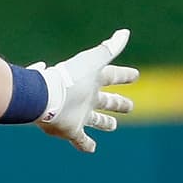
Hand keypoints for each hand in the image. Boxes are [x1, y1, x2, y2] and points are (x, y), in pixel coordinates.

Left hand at [32, 28, 139, 152]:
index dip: (124, 75)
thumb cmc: (70, 78)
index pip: (112, 76)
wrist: (46, 97)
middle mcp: (86, 97)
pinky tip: (91, 149)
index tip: (136, 75)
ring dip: (105, 123)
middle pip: (106, 101)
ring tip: (113, 125)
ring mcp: (79, 115)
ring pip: (96, 120)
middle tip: (130, 106)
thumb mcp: (92, 61)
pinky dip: (86, 145)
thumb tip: (125, 32)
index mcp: (92, 80)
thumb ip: (109, 49)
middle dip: (118, 103)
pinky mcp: (72, 130)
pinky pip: (81, 140)